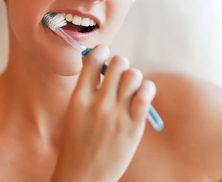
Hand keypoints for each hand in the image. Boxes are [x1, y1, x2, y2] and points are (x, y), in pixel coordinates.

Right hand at [51, 45, 155, 181]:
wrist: (83, 178)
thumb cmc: (77, 144)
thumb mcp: (73, 114)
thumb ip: (85, 89)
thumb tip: (94, 60)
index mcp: (79, 98)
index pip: (93, 59)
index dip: (101, 52)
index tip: (104, 57)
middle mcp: (99, 103)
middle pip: (118, 62)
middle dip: (121, 64)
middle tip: (119, 76)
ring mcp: (117, 115)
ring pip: (134, 75)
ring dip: (134, 77)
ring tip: (130, 88)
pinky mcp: (133, 126)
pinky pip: (146, 94)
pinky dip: (147, 89)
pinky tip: (142, 95)